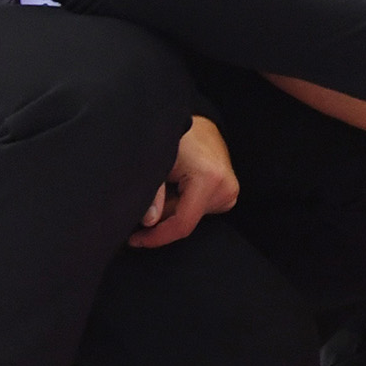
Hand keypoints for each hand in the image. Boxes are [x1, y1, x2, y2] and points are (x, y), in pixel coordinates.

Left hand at [130, 114, 239, 249]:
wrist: (197, 126)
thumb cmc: (177, 138)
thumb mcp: (158, 163)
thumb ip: (152, 195)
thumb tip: (148, 222)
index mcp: (209, 179)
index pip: (182, 224)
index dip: (156, 237)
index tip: (135, 239)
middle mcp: (226, 187)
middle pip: (185, 221)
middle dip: (162, 217)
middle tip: (149, 197)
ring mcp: (230, 191)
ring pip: (191, 216)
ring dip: (173, 209)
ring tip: (169, 184)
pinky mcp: (229, 193)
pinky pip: (200, 210)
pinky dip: (184, 204)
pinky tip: (180, 186)